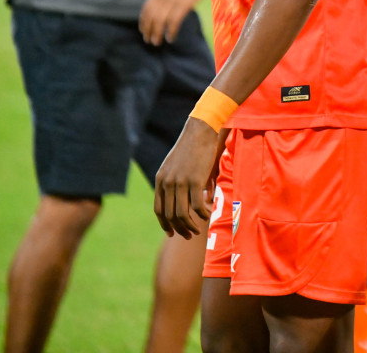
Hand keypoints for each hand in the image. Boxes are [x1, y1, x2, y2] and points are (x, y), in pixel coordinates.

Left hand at [139, 0, 207, 45]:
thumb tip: (163, 0)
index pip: (147, 7)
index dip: (143, 20)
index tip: (142, 29)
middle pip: (151, 15)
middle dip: (148, 29)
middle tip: (147, 40)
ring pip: (160, 20)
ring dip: (157, 33)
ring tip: (157, 42)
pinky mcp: (184, 4)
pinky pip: (174, 21)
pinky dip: (171, 31)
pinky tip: (170, 38)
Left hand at [153, 118, 222, 238]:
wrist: (200, 131)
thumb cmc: (191, 147)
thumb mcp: (175, 165)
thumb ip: (176, 182)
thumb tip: (185, 199)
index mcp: (160, 180)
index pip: (159, 210)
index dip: (165, 224)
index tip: (172, 233)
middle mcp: (167, 183)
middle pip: (170, 215)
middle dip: (179, 229)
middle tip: (188, 235)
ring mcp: (180, 182)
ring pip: (182, 214)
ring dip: (190, 226)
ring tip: (197, 230)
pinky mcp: (194, 181)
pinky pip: (197, 206)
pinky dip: (202, 214)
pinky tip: (208, 216)